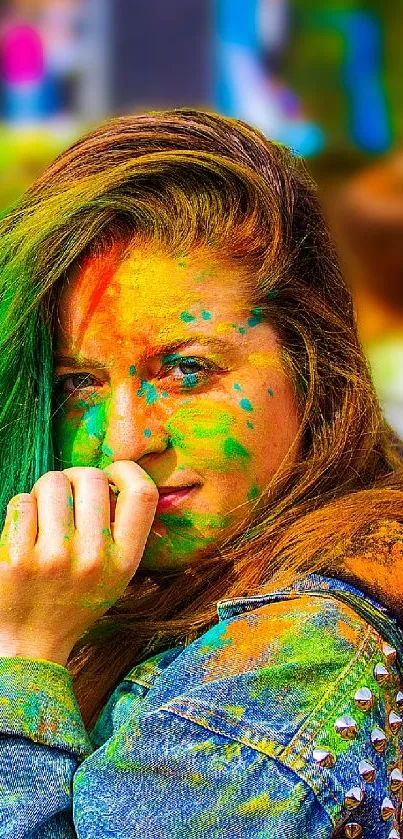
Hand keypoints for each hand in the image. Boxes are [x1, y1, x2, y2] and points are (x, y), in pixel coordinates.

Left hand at [0, 462, 157, 665]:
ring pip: (53, 482)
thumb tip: (113, 477)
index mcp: (124, 561)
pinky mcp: (18, 558)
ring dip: (45, 490)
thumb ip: (122, 531)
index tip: (111, 475)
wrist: (30, 643)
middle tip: (66, 495)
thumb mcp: (115, 575)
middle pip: (92, 478)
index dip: (126, 471)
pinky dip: (22, 507)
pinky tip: (24, 530)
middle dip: (75, 478)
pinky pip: (22, 501)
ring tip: (43, 512)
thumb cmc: (74, 598)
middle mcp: (94, 559)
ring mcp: (55, 558)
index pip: (142, 494)